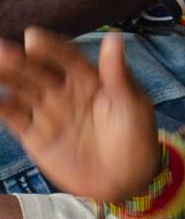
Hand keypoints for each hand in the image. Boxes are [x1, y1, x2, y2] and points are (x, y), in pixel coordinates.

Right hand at [0, 28, 159, 202]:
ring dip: (5, 79)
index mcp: (88, 78)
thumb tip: (114, 38)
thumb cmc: (136, 138)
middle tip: (2, 51)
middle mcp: (64, 90)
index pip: (66, 58)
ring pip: (21, 90)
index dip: (50, 47)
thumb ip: (118, 76)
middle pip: (38, 71)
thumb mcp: (133, 107)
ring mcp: (48, 112)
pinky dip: (1, 109)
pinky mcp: (35, 135)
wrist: (126, 180)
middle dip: (19, 60)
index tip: (32, 37)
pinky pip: (14, 118)